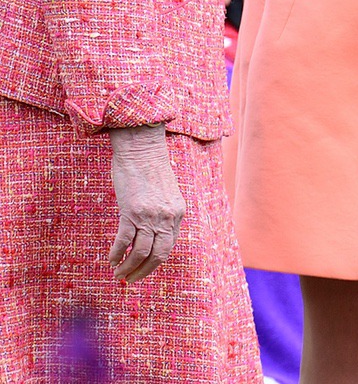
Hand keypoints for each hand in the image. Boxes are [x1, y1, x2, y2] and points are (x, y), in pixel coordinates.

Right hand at [108, 125, 185, 282]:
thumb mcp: (164, 192)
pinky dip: (116, 254)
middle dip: (143, 271)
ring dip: (127, 267)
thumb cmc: (149, 167)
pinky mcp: (132, 211)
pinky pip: (124, 241)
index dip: (154, 262)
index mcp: (177, 212)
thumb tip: (152, 232)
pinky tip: (110, 259)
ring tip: (118, 273)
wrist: (140, 147)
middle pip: (158, 255)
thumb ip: (163, 211)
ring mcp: (149, 215)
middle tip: (130, 280)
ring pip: (140, 253)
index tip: (143, 269)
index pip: (168, 246)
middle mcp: (167, 216)